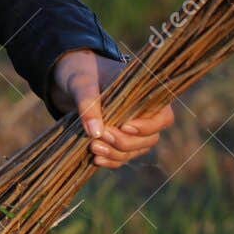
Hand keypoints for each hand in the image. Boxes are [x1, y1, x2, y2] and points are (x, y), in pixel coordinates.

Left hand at [47, 49, 174, 168]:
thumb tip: (95, 132)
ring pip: (136, 150)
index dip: (147, 127)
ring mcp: (134, 129)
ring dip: (116, 154)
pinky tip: (95, 159)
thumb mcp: (82, 84)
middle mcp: (145, 113)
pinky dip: (111, 160)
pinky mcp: (120, 139)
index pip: (163, 117)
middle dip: (125, 142)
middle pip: (150, 138)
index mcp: (145, 94)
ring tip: (93, 147)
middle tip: (101, 136)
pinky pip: (123, 157)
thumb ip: (88, 104)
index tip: (123, 126)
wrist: (71, 78)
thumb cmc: (83, 72)